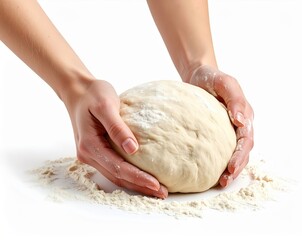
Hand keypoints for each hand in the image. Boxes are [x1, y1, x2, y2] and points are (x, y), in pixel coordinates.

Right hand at [65, 79, 167, 197]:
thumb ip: (117, 128)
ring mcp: (91, 155)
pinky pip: (113, 168)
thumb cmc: (93, 94)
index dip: (138, 177)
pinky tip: (140, 177)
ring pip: (115, 175)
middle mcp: (88, 154)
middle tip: (162, 193)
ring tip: (155, 190)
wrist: (77, 91)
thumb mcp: (106, 106)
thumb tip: (132, 149)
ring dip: (135, 184)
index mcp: (90, 145)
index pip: (118, 167)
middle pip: (117, 176)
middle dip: (140, 186)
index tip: (156, 184)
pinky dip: (128, 175)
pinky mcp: (96, 151)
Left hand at [188, 65, 253, 186]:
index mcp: (245, 115)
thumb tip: (242, 122)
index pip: (246, 140)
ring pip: (234, 153)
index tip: (230, 168)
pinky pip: (221, 149)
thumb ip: (235, 100)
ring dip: (230, 169)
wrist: (199, 75)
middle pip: (243, 151)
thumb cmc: (212, 77)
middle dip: (236, 168)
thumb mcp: (225, 83)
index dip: (240, 155)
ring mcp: (228, 129)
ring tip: (221, 182)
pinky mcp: (217, 132)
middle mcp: (239, 125)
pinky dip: (219, 161)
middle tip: (224, 182)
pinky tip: (211, 171)